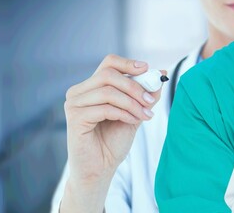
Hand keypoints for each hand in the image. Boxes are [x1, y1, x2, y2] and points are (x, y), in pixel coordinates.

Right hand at [64, 54, 163, 183]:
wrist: (100, 169)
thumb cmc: (113, 142)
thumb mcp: (134, 113)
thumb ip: (144, 95)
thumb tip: (160, 74)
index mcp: (91, 87)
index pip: (108, 63)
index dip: (128, 63)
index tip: (147, 70)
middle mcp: (78, 92)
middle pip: (108, 74)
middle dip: (134, 86)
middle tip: (150, 101)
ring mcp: (74, 104)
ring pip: (108, 91)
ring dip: (132, 103)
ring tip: (145, 115)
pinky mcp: (74, 118)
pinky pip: (104, 108)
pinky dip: (123, 113)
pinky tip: (132, 122)